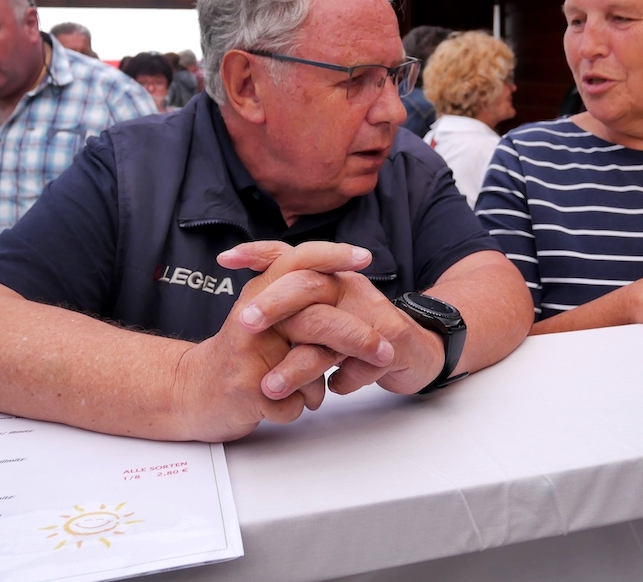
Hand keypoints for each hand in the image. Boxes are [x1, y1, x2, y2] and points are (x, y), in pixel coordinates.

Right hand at [172, 241, 391, 440]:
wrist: (191, 393)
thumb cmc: (239, 354)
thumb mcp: (261, 314)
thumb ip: (294, 297)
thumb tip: (344, 284)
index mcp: (259, 293)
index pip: (298, 261)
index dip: (333, 256)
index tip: (365, 257)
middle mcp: (253, 316)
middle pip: (319, 320)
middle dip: (359, 339)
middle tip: (386, 353)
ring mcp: (249, 353)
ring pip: (314, 367)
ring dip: (321, 383)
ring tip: (316, 387)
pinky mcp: (248, 390)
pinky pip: (298, 401)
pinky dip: (300, 406)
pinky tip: (285, 403)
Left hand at [220, 241, 444, 397]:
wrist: (418, 352)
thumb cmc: (364, 332)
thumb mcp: (327, 313)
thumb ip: (296, 306)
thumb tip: (250, 305)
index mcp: (330, 277)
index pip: (293, 256)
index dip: (259, 252)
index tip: (225, 258)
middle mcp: (350, 287)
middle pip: (309, 285)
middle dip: (275, 303)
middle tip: (246, 323)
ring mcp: (373, 313)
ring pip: (331, 332)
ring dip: (299, 364)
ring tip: (271, 386)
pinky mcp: (393, 343)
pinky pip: (361, 363)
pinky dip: (345, 381)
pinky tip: (335, 389)